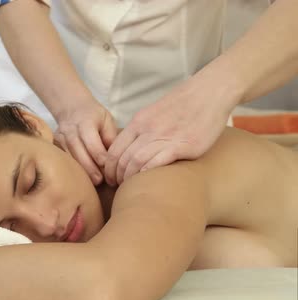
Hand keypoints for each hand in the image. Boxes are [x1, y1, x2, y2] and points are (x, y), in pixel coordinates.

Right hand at [54, 99, 117, 184]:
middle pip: (79, 153)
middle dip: (90, 169)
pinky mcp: (54, 144)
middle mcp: (70, 131)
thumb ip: (110, 137)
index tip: (109, 169)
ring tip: (91, 183)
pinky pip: (63, 159)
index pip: (93, 144)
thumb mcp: (107, 120)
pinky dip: (71, 169)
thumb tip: (115, 158)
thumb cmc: (94, 116)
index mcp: (85, 123)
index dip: (101, 158)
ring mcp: (60, 138)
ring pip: (69, 158)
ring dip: (81, 171)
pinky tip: (80, 178)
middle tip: (100, 181)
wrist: (71, 107)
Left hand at [104, 74, 238, 185]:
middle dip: (116, 175)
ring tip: (128, 187)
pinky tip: (146, 181)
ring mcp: (165, 136)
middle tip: (116, 186)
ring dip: (129, 177)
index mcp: (139, 121)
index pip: (115, 148)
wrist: (211, 92)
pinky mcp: (184, 145)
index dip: (109, 166)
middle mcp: (148, 129)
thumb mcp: (155, 112)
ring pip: (136, 161)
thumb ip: (142, 129)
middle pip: (122, 157)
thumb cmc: (184, 104)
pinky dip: (148, 173)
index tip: (110, 176)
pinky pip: (158, 162)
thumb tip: (131, 147)